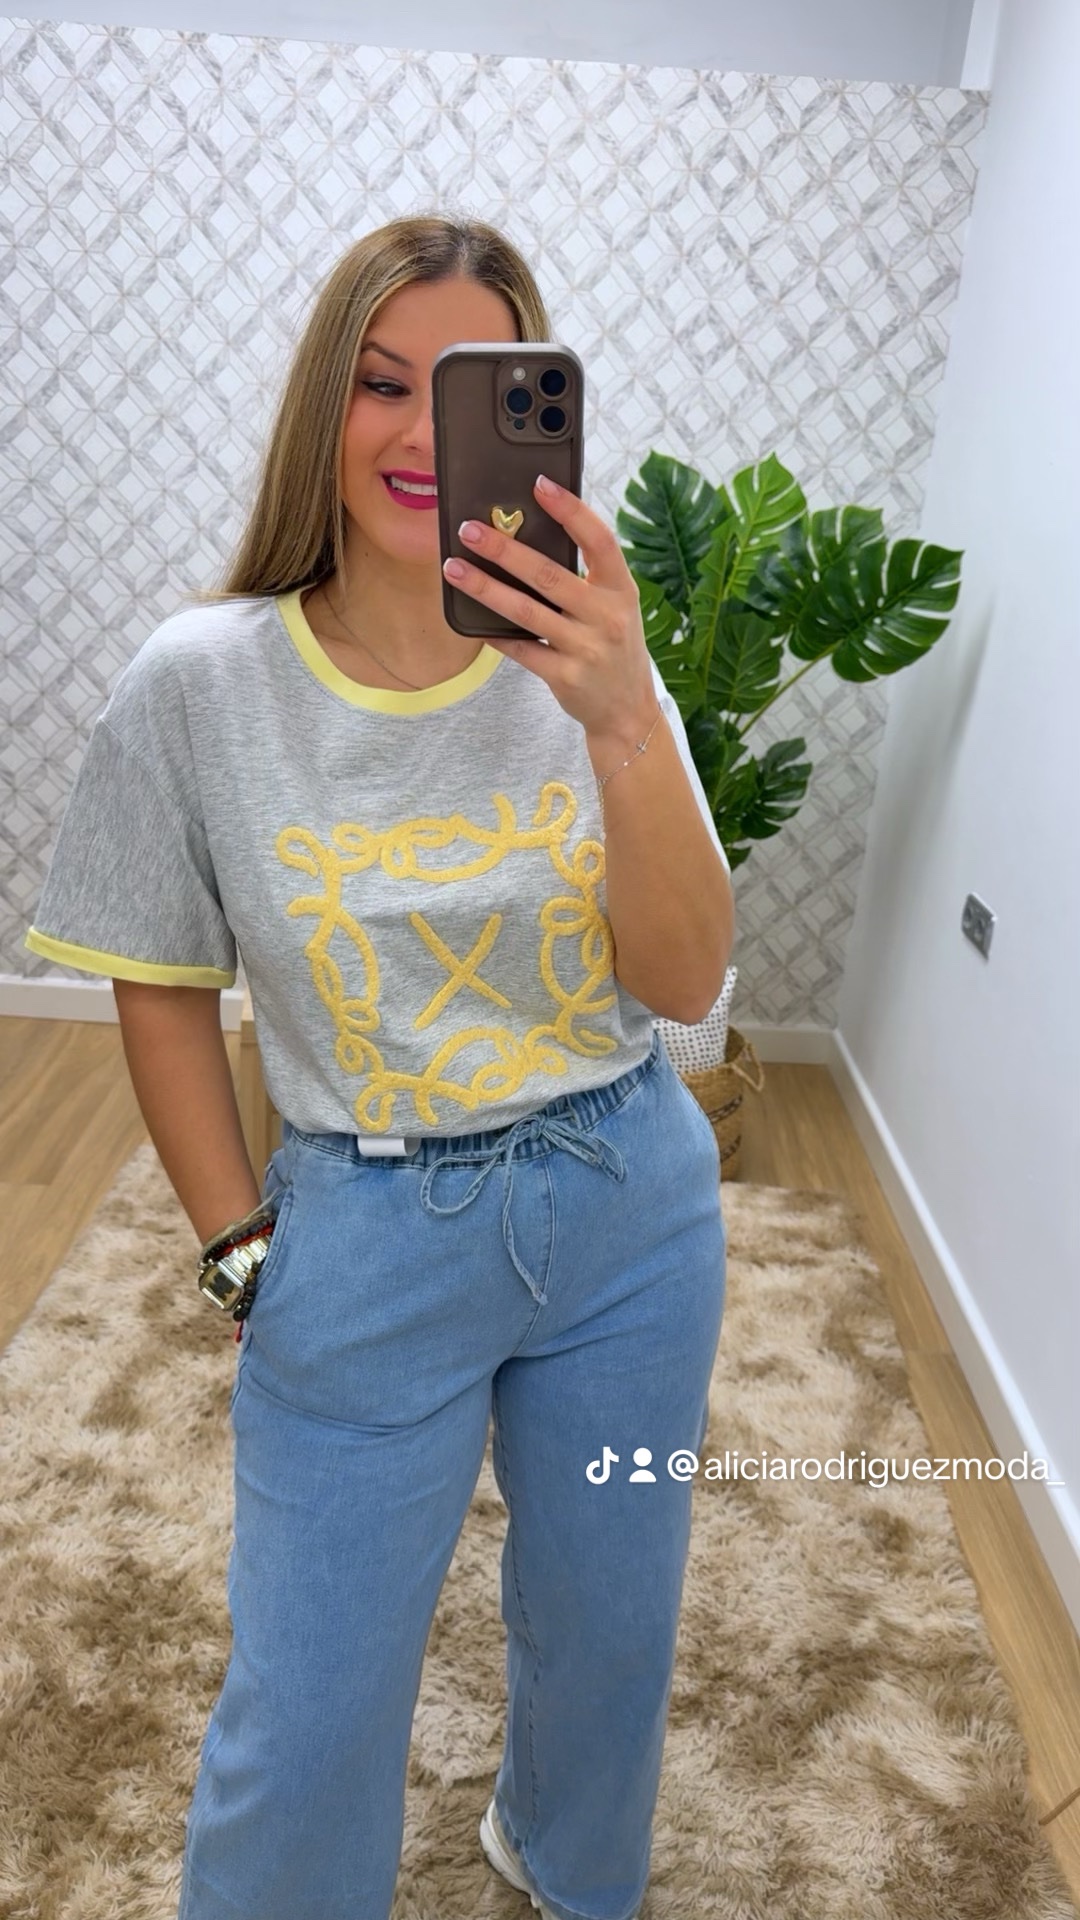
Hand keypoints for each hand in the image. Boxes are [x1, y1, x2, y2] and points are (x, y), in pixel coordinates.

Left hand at [443, 475, 658, 746]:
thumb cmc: (613, 646)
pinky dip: (495, 633)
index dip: (570, 510)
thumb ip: (587, 576)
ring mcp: (585, 648)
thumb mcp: (616, 606)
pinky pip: (521, 649)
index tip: (539, 485)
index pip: (598, 540)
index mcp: (621, 589)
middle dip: (504, 549)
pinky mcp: (565, 676)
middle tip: (469, 530)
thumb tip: (530, 536)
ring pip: (526, 611)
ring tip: (454, 569)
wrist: (627, 710)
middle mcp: (606, 616)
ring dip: (485, 588)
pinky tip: (471, 619)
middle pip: (548, 574)